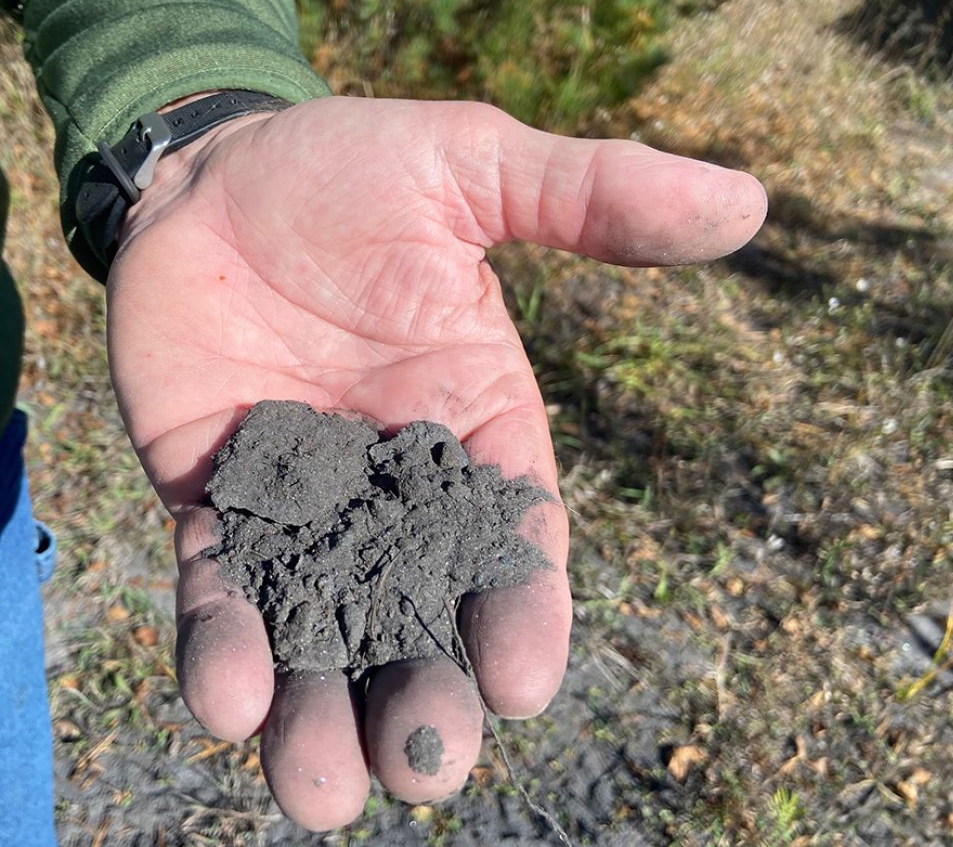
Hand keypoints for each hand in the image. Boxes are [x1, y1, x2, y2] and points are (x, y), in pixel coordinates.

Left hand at [106, 96, 764, 828]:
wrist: (209, 174)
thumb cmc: (348, 170)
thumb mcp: (473, 167)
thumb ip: (590, 198)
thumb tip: (744, 204)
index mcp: (475, 426)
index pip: (512, 537)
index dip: (520, 609)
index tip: (520, 679)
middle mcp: (391, 487)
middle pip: (417, 614)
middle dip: (420, 693)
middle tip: (426, 766)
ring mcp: (298, 504)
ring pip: (314, 630)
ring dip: (316, 715)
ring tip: (321, 792)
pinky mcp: (211, 502)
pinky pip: (216, 588)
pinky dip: (221, 646)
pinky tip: (227, 701)